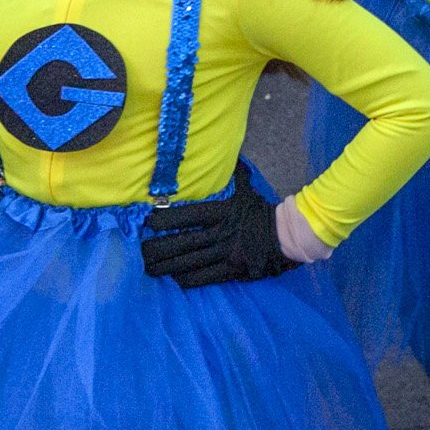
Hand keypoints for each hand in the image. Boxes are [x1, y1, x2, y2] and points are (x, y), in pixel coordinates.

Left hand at [140, 164, 298, 288]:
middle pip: (183, 243)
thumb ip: (232, 175)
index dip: (166, 220)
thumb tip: (223, 150)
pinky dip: (186, 279)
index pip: (189, 216)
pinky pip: (204, 278)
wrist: (288, 236)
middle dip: (158, 249)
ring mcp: (227, 255)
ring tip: (149, 269)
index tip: (149, 223)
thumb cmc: (261, 211)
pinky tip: (173, 278)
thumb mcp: (246, 190)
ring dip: (166, 267)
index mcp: (224, 212)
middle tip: (141, 252)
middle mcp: (223, 234)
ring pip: (189, 263)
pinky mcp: (232, 272)